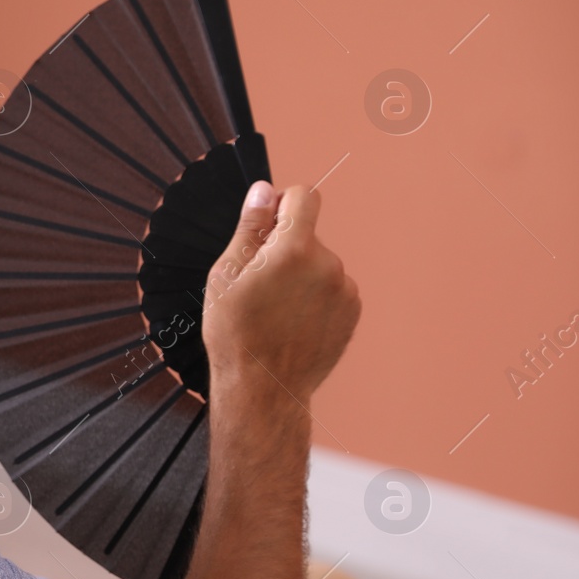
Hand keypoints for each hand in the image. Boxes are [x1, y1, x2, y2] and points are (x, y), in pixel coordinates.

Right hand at [202, 181, 360, 404]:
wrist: (264, 388)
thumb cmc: (235, 332)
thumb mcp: (226, 275)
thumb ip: (250, 227)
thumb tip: (264, 191)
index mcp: (294, 249)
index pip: (304, 197)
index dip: (283, 204)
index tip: (268, 224)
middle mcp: (328, 264)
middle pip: (307, 236)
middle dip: (285, 250)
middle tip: (259, 286)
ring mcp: (345, 290)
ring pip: (320, 265)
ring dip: (301, 276)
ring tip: (275, 310)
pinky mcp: (353, 312)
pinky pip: (333, 289)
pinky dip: (315, 298)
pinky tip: (293, 323)